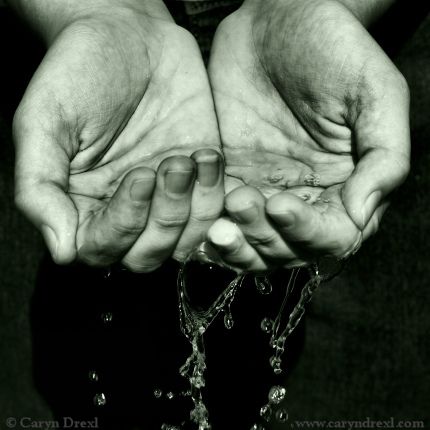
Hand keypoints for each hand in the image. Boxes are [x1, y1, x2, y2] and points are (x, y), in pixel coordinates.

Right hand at [13, 3, 223, 270]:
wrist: (130, 37)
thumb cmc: (80, 73)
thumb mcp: (45, 122)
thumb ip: (42, 188)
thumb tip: (62, 253)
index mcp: (82, 206)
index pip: (100, 249)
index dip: (123, 224)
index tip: (139, 175)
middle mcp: (125, 211)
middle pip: (146, 256)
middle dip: (163, 219)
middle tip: (169, 165)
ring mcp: (164, 199)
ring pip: (183, 242)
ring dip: (192, 207)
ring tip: (188, 157)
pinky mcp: (197, 183)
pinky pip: (214, 212)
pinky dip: (216, 193)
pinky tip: (207, 156)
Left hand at [206, 0, 409, 271]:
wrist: (274, 23)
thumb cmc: (332, 50)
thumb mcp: (374, 94)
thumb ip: (383, 158)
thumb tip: (361, 216)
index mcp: (347, 187)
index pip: (334, 238)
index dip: (308, 233)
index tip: (281, 204)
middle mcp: (308, 199)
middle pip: (289, 250)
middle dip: (264, 237)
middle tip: (242, 201)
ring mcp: (267, 192)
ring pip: (252, 246)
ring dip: (236, 244)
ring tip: (218, 221)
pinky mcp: (231, 180)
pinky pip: (220, 220)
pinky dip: (209, 230)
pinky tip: (198, 218)